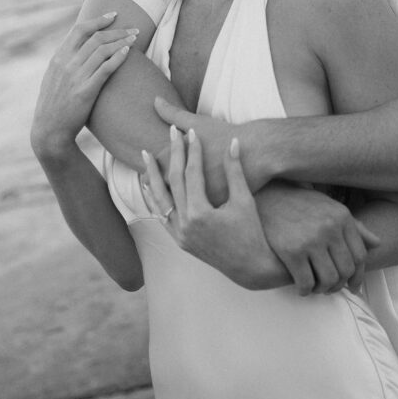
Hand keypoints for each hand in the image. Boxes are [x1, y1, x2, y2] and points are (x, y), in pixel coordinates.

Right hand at [31, 12, 138, 156]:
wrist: (50, 130)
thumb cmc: (54, 104)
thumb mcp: (54, 77)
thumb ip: (66, 60)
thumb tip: (81, 46)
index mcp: (58, 58)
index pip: (79, 30)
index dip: (98, 20)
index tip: (114, 15)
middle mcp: (66, 64)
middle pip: (96, 38)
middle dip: (118, 30)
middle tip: (134, 29)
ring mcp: (75, 77)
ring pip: (103, 50)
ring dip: (122, 41)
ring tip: (135, 38)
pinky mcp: (85, 91)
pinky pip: (105, 69)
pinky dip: (118, 58)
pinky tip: (128, 52)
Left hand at [142, 126, 283, 288]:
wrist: (250, 267)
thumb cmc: (252, 232)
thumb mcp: (244, 200)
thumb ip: (235, 170)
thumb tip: (233, 141)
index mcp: (200, 214)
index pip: (192, 173)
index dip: (193, 150)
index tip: (192, 132)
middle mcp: (184, 225)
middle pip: (173, 181)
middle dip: (173, 154)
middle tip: (172, 132)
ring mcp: (179, 235)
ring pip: (159, 199)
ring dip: (153, 175)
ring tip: (146, 155)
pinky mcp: (179, 241)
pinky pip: (161, 216)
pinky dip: (154, 199)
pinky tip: (149, 185)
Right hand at [256, 182, 380, 295]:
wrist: (266, 196)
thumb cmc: (299, 203)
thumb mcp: (329, 207)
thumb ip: (354, 226)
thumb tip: (377, 243)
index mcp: (342, 217)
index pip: (360, 256)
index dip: (357, 275)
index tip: (351, 284)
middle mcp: (330, 228)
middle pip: (345, 270)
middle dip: (339, 284)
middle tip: (330, 287)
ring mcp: (311, 240)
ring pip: (328, 280)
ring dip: (322, 289)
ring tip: (316, 287)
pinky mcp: (291, 251)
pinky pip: (305, 282)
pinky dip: (305, 290)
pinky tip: (301, 286)